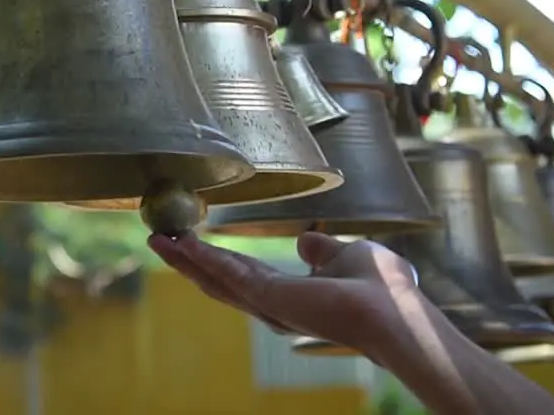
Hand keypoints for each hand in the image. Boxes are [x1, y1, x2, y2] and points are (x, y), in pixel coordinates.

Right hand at [149, 231, 424, 353]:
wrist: (395, 313)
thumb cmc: (383, 289)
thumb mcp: (347, 255)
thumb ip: (323, 251)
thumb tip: (306, 239)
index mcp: (291, 297)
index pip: (243, 276)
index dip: (215, 259)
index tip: (190, 241)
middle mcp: (274, 306)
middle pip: (219, 281)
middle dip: (188, 261)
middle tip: (158, 240)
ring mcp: (271, 303)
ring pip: (217, 278)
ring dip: (186, 259)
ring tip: (158, 239)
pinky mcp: (272, 296)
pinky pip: (229, 272)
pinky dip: (203, 257)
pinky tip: (182, 243)